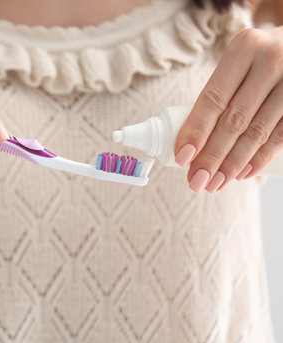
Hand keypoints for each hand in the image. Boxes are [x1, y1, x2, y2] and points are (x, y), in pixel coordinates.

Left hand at [174, 26, 282, 192]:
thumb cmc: (260, 58)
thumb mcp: (240, 61)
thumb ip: (220, 93)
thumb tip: (189, 143)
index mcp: (244, 47)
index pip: (214, 98)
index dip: (196, 131)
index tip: (182, 157)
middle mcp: (271, 61)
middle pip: (234, 120)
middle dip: (212, 156)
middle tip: (196, 180)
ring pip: (257, 132)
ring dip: (233, 163)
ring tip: (215, 182)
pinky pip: (282, 135)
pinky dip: (260, 157)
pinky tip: (243, 173)